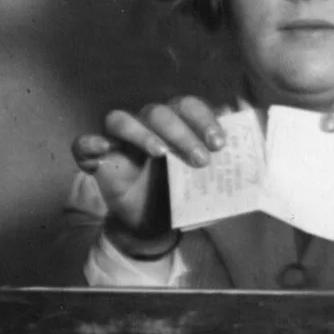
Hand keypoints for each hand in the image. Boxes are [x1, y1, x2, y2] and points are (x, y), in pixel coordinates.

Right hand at [71, 95, 227, 247]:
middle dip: (181, 133)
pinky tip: (103, 150)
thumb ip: (230, 156)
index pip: (187, 106)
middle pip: (158, 112)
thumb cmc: (182, 195)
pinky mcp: (97, 160)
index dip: (203, 119)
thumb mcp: (210, 180)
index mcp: (175, 124)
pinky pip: (83, 144)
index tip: (220, 144)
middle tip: (201, 160)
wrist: (154, 226)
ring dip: (141, 132)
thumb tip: (251, 123)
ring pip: (121, 119)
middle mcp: (146, 125)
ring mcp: (119, 141)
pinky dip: (89, 143)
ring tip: (160, 154)